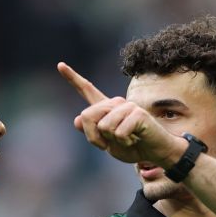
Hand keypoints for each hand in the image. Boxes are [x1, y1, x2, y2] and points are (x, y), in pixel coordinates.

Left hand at [57, 62, 185, 167]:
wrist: (156, 152)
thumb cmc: (133, 147)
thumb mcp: (107, 144)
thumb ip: (92, 132)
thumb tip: (77, 120)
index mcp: (106, 109)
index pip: (87, 90)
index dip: (73, 78)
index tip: (60, 65)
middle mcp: (115, 103)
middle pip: (87, 116)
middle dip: (93, 137)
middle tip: (108, 145)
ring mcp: (127, 106)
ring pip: (104, 127)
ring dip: (113, 141)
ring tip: (127, 139)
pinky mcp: (137, 113)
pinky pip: (118, 132)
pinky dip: (125, 142)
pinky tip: (136, 138)